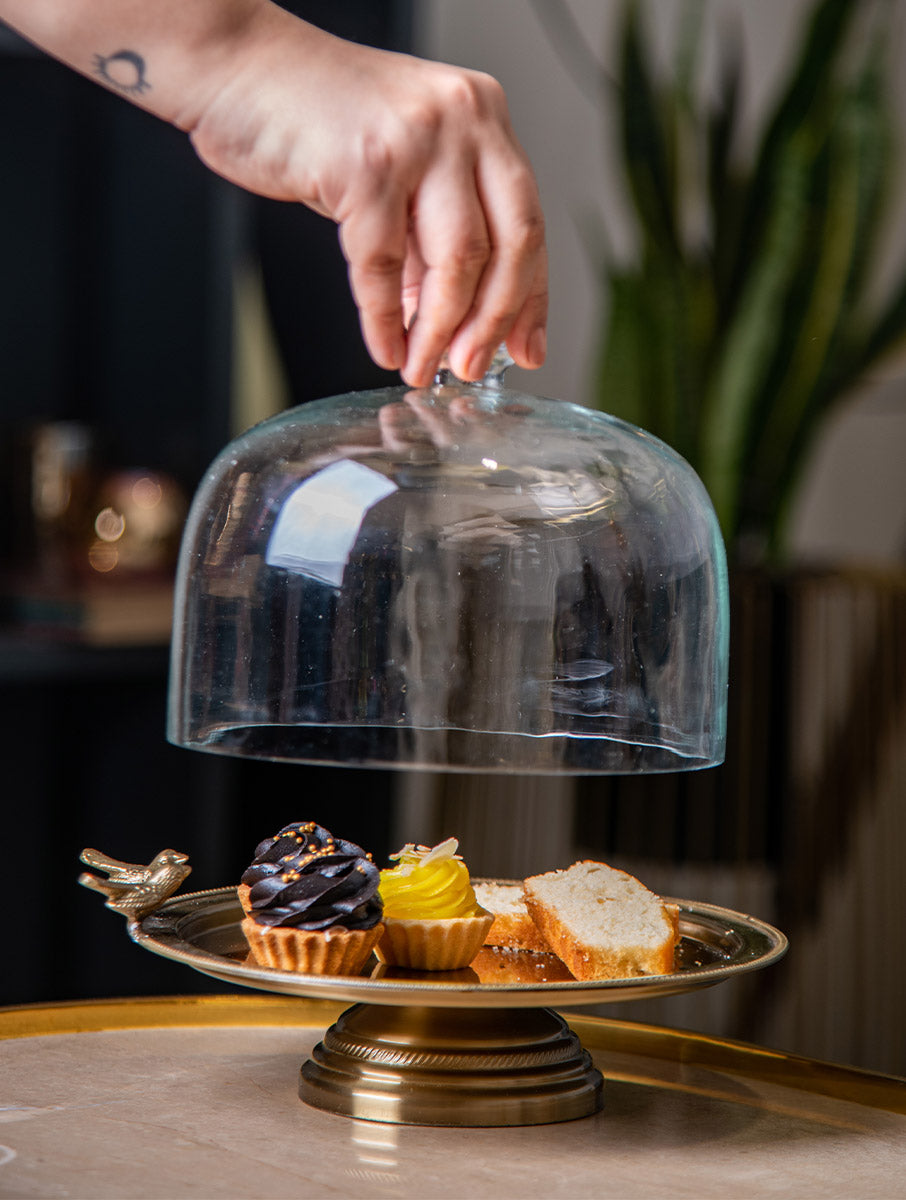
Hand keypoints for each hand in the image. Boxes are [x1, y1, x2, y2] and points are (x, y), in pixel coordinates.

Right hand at [187, 9, 547, 386]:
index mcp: (482, 116)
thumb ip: (433, 231)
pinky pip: (384, 266)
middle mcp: (463, 119)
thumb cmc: (313, 118)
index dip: (530, 298)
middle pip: (508, 246)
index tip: (527, 349)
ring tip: (421, 369)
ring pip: (455, 262)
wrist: (237, 66)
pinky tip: (384, 348)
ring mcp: (418, 140)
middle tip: (469, 368)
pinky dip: (384, 320)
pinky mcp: (366, 166)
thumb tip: (458, 317)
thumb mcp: (400, 168)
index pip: (528, 223)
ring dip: (438, 332)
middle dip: (490, 323)